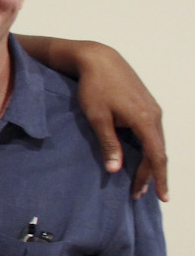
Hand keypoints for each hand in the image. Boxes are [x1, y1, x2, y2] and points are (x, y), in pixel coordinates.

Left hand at [75, 44, 166, 199]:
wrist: (99, 59)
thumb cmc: (94, 87)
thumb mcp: (98, 118)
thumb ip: (109, 144)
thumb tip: (115, 170)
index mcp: (145, 120)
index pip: (157, 156)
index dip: (159, 178)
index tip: (161, 196)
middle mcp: (154, 115)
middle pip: (158, 151)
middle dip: (151, 175)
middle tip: (139, 194)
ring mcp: (153, 109)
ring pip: (156, 142)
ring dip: (149, 162)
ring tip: (140, 181)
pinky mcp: (146, 105)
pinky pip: (152, 132)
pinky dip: (148, 148)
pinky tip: (140, 157)